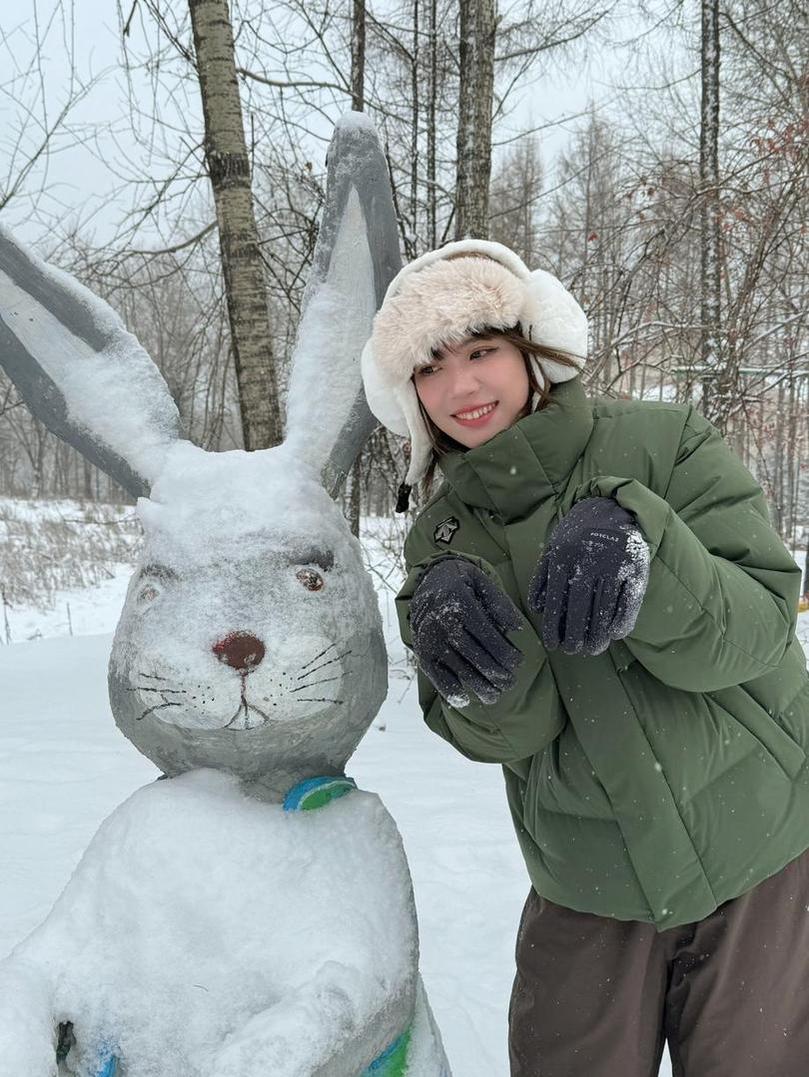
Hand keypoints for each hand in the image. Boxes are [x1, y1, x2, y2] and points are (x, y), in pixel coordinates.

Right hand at [410, 558, 523, 706]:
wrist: (426, 581)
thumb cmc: (460, 582)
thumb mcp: (480, 581)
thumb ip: (499, 602)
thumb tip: (517, 628)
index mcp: (458, 602)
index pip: (486, 635)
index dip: (505, 653)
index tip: (518, 663)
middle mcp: (441, 622)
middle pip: (474, 655)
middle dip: (496, 673)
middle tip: (510, 683)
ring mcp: (429, 639)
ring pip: (458, 668)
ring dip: (478, 686)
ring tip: (495, 696)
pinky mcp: (421, 651)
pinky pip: (435, 675)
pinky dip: (449, 690)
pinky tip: (465, 700)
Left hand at [528, 497, 648, 655]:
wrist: (612, 508)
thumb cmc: (578, 535)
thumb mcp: (555, 547)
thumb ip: (543, 575)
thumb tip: (538, 608)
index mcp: (564, 557)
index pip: (556, 600)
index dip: (554, 626)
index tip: (553, 644)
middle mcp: (588, 561)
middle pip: (580, 608)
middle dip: (575, 635)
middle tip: (573, 652)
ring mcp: (613, 564)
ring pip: (605, 608)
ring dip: (599, 634)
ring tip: (594, 649)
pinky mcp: (635, 567)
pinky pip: (629, 600)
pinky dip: (623, 619)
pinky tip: (616, 634)